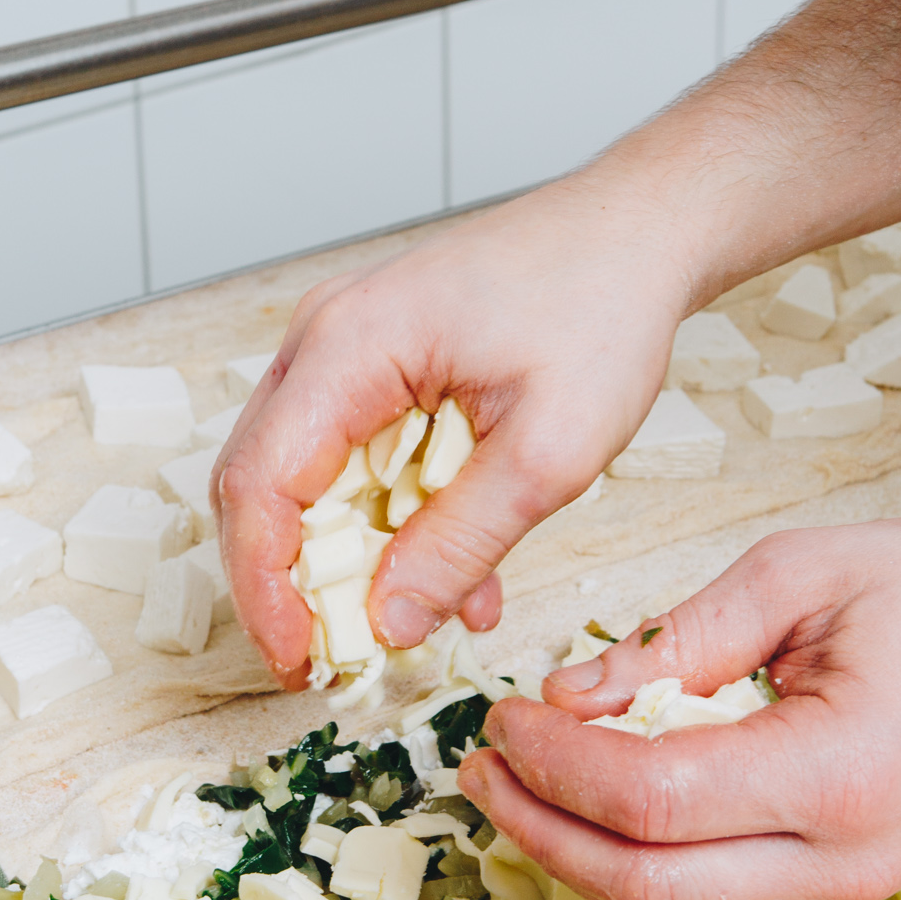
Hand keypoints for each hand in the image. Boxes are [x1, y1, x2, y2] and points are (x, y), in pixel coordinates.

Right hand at [214, 174, 693, 688]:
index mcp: (350, 346)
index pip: (261, 484)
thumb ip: (461, 544)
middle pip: (262, 487)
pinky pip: (357, 469)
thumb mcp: (547, 453)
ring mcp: (346, 355)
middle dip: (291, 587)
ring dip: (352, 566)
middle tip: (329, 664)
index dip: (265, 587)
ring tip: (409, 627)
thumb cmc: (602, 308)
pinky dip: (392, 532)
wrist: (640, 235)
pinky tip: (457, 580)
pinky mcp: (378, 375)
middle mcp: (326, 343)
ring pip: (308, 486)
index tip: (297, 659)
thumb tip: (390, 624)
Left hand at [456, 520, 900, 899]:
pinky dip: (635, 868)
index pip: (651, 798)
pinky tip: (594, 810)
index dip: (554, 765)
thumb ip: (680, 636)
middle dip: (540, 831)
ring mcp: (840, 887)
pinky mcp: (833, 888)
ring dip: (577, 861)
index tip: (506, 715)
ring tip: (520, 786)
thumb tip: (572, 693)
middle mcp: (839, 857)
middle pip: (644, 886)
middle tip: (483, 766)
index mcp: (837, 771)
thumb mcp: (812, 572)